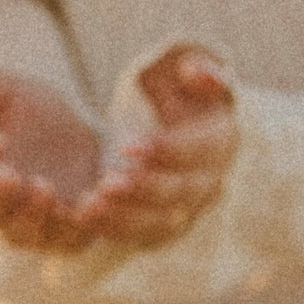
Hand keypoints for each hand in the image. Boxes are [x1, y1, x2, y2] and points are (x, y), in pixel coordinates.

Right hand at [0, 46, 234, 254]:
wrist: (77, 135)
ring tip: (48, 191)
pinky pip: (68, 241)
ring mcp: (28, 224)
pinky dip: (81, 226)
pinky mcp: (64, 235)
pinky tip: (94, 201)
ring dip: (34, 216)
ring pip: (21, 233)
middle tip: (13, 176)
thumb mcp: (10, 92)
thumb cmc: (31, 112)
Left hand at [88, 45, 236, 247]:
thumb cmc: (182, 93)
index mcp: (219, 142)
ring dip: (127, 217)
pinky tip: (84, 219)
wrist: (181, 127)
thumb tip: (200, 73)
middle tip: (106, 182)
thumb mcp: (191, 72)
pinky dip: (115, 230)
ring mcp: (189, 208)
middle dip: (144, 189)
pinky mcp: (165, 225)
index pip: (199, 152)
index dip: (166, 151)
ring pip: (163, 223)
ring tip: (91, 206)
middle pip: (181, 192)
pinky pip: (143, 236)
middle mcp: (210, 181)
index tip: (126, 145)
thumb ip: (198, 68)